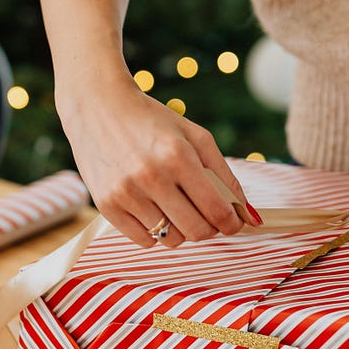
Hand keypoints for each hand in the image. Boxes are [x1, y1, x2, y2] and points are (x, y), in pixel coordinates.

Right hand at [57, 74, 260, 247]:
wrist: (97, 107)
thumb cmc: (153, 121)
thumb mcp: (196, 137)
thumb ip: (226, 177)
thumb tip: (251, 219)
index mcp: (179, 156)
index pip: (217, 211)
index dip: (232, 224)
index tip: (233, 222)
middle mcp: (151, 177)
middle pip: (197, 231)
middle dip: (209, 229)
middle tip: (206, 215)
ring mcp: (126, 193)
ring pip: (171, 240)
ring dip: (180, 229)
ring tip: (173, 204)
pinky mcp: (106, 205)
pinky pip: (144, 241)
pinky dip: (155, 232)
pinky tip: (151, 207)